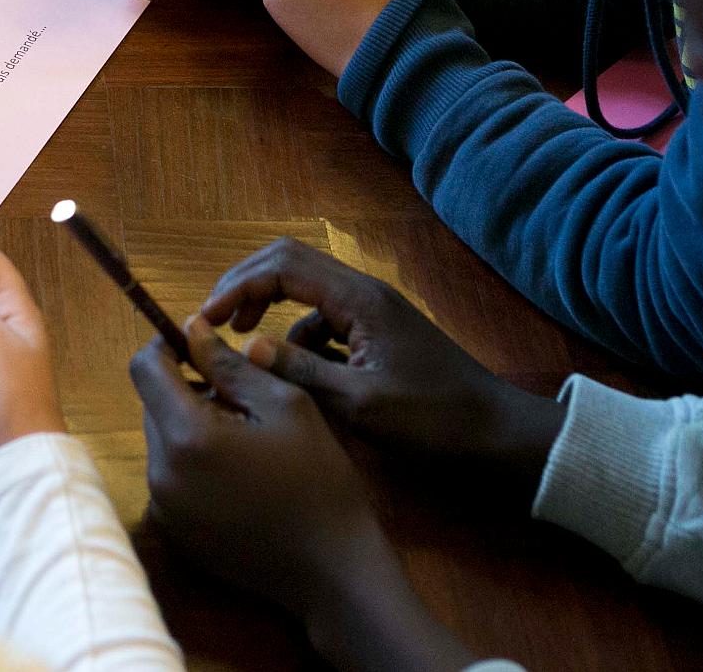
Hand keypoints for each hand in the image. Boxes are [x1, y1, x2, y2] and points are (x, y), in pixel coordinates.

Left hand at [129, 315, 384, 612]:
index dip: (168, 347)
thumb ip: (230, 365)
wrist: (333, 571)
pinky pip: (170, 477)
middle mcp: (161, 474)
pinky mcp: (173, 533)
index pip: (144, 369)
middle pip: (152, 405)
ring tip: (248, 443)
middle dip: (188, 391)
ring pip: (162, 441)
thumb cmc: (319, 481)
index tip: (202, 349)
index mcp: (186, 437)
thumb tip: (191, 329)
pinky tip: (241, 478)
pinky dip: (194, 465)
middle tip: (244, 402)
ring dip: (192, 428)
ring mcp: (163, 509)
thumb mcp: (284, 405)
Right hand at [201, 238, 563, 497]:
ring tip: (244, 355)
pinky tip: (294, 379)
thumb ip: (298, 372)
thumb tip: (242, 348)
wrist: (498, 436)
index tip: (205, 320)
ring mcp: (371, 313)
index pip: (281, 266)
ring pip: (304, 297)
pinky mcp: (376, 336)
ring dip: (269, 316)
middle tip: (213, 324)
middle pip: (288, 265)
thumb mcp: (359, 404)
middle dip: (245, 288)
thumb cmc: (434, 420)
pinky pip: (323, 326)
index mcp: (358, 298)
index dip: (236, 287)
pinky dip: (297, 343)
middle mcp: (362, 293)